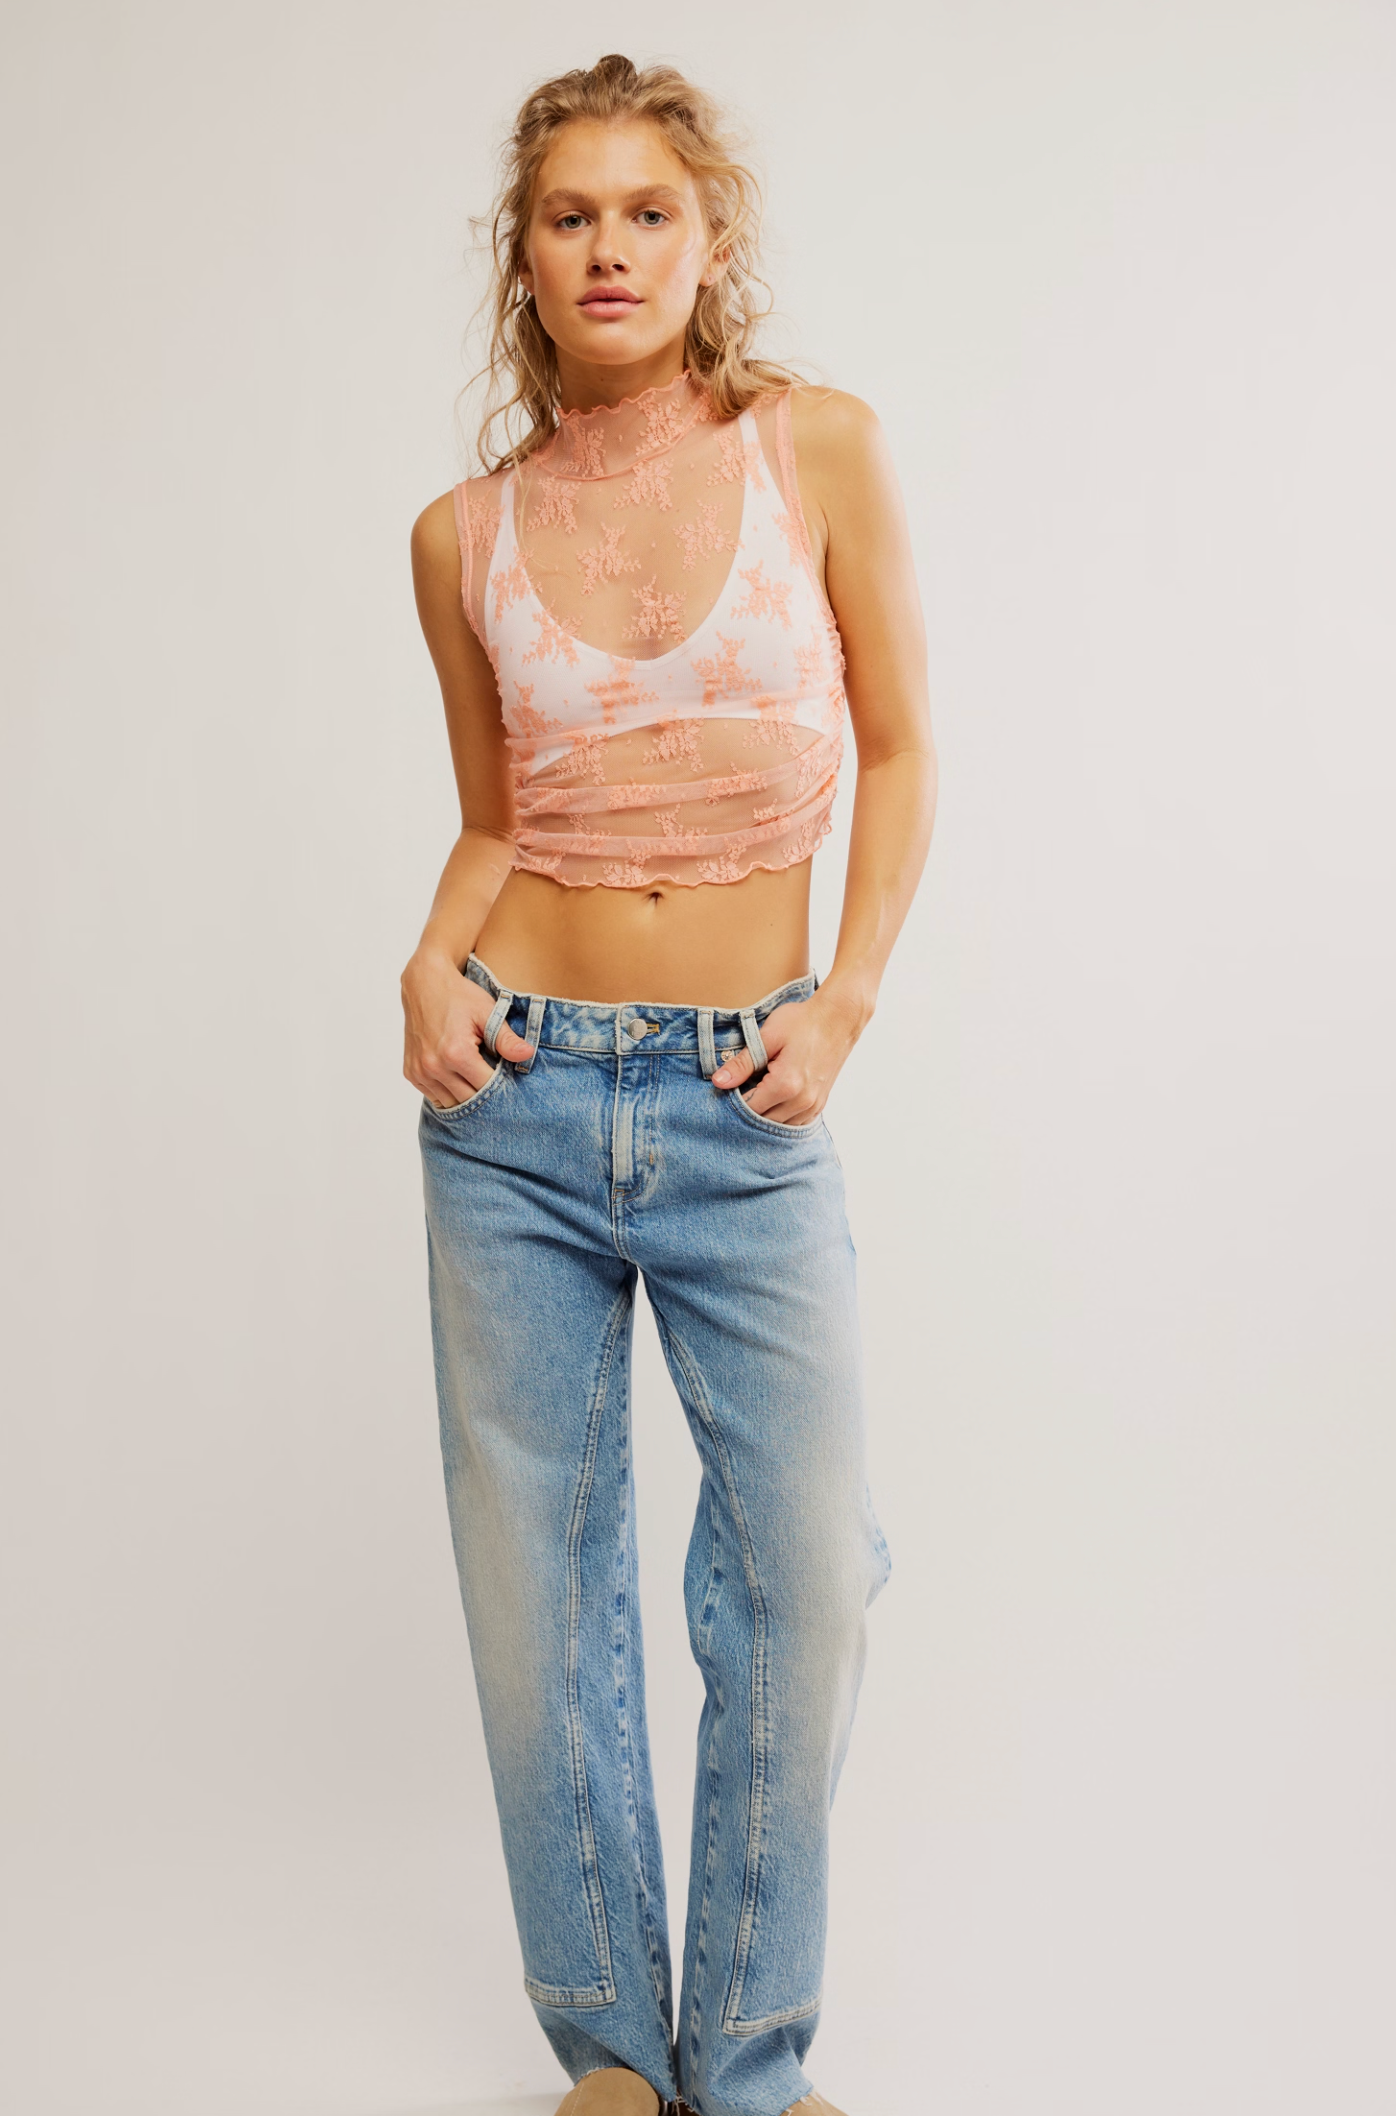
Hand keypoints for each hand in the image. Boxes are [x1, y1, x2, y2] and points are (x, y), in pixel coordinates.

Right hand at [401, 949, 534, 1107]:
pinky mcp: (411, 1073)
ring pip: (451, 1103)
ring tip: (477, 1080)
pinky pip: (434, 1097)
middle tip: (496, 1083)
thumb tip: (527, 1055)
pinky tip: (459, 1080)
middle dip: (485, 1094)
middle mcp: (434, 1066)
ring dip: (466, 1096)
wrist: (425, 983)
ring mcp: (420, 1071)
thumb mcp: (487, 1013)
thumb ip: (506, 1039)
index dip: (501, 1087)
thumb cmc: (458, 996)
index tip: (509, 1080)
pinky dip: (448, 1093)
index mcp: (456, 1053)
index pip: (486, 1087)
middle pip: (469, 1099)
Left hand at [710, 988, 863, 1124]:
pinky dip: (781, 1117)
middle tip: (738, 1091)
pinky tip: (773, 1100)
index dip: (733, 1101)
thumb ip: (742, 1063)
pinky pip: (795, 1123)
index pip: (748, 1109)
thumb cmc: (803, 1021)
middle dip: (747, 1111)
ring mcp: (813, 1105)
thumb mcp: (767, 1036)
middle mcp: (801, 1101)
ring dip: (765, 1115)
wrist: (839, 1017)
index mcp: (785, 1085)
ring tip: (756, 1093)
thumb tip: (718, 1082)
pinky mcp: (820, 1104)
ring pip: (779, 1126)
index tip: (727, 1089)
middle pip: (763, 1122)